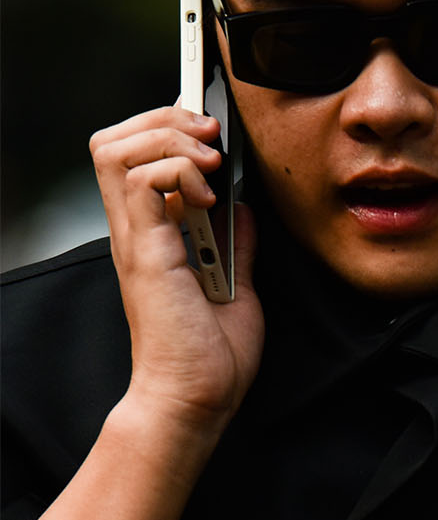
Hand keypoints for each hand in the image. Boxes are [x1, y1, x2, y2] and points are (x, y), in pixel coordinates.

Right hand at [89, 103, 263, 432]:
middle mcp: (134, 232)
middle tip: (210, 141)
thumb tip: (241, 212)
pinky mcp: (146, 251)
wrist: (198, 399)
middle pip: (113, 140)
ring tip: (208, 164)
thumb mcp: (237, 289)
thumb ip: (236, 247)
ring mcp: (135, 239)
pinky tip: (207, 196)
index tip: (211, 138)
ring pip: (116, 147)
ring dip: (169, 139)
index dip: (165, 130)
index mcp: (151, 237)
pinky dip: (179, 170)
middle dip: (165, 120)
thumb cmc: (211, 359)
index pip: (131, 157)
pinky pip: (142, 178)